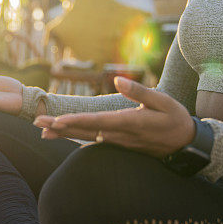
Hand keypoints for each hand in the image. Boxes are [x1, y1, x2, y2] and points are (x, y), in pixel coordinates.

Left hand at [32, 77, 195, 158]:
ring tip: (43, 130)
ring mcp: (119, 141)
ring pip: (87, 138)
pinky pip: (94, 140)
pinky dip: (77, 137)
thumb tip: (117, 79)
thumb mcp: (162, 100)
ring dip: (65, 133)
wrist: (185, 144)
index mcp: (130, 122)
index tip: (57, 120)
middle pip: (85, 132)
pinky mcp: (120, 143)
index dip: (76, 122)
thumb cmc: (175, 118)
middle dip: (61, 127)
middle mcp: (121, 135)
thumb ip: (139, 91)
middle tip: (37, 122)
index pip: (98, 122)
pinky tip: (64, 135)